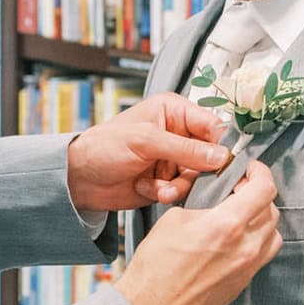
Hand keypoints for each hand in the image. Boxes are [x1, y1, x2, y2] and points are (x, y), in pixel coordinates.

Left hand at [66, 93, 232, 212]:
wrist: (79, 179)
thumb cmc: (103, 147)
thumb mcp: (145, 141)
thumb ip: (185, 149)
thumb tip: (222, 156)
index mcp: (174, 111)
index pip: (213, 125)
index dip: (221, 144)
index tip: (224, 163)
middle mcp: (178, 134)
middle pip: (210, 154)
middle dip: (198, 171)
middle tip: (185, 179)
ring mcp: (173, 159)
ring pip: (199, 176)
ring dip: (181, 185)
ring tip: (162, 188)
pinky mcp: (167, 181)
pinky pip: (183, 190)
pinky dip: (168, 193)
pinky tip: (148, 189)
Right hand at [116, 161, 280, 304]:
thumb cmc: (155, 268)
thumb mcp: (174, 220)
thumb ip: (203, 205)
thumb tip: (214, 201)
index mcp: (227, 225)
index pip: (264, 189)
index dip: (260, 173)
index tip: (251, 169)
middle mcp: (245, 247)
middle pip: (271, 210)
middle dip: (258, 194)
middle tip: (239, 189)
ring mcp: (247, 268)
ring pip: (273, 234)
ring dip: (261, 218)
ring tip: (240, 215)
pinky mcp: (243, 283)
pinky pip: (263, 254)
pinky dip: (257, 239)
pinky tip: (236, 238)